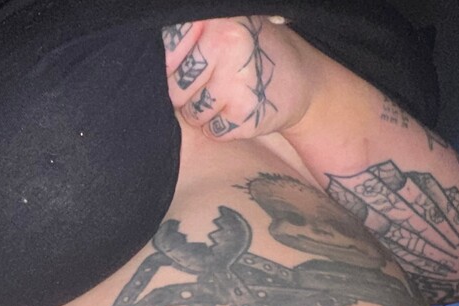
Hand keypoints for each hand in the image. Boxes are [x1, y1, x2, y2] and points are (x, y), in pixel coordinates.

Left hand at [162, 16, 316, 140]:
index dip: (174, 65)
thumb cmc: (252, 54)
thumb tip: (154, 64)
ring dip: (204, 113)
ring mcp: (236, 82)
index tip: (193, 66)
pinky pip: (211, 131)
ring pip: (191, 113)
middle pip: (175, 88)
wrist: (303, 80)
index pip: (168, 51)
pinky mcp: (244, 115)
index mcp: (218, 21)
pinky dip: (220, 127)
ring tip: (227, 96)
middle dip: (188, 94)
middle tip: (214, 83)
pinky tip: (239, 110)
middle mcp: (227, 46)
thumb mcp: (226, 29)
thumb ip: (192, 37)